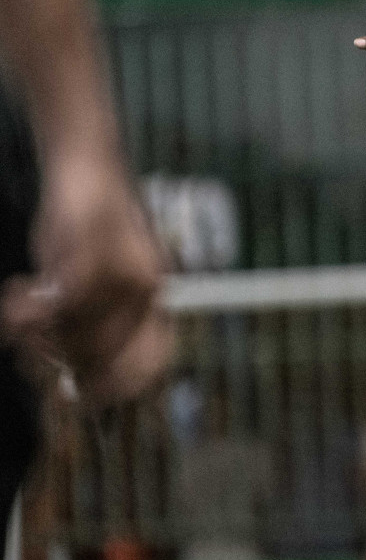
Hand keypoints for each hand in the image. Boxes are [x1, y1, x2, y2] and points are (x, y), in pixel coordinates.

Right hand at [4, 149, 166, 403]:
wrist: (88, 162)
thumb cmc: (90, 222)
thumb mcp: (105, 270)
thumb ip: (98, 316)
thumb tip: (76, 374)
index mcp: (154, 295)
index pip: (151, 361)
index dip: (119, 387)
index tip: (84, 398)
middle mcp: (145, 288)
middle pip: (102, 356)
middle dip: (63, 361)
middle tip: (32, 349)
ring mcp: (120, 273)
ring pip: (76, 334)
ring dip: (39, 334)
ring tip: (22, 313)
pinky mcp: (88, 255)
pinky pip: (58, 304)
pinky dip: (28, 309)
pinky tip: (17, 294)